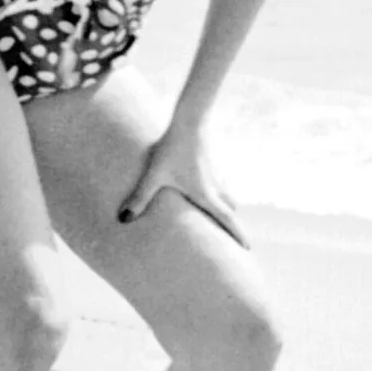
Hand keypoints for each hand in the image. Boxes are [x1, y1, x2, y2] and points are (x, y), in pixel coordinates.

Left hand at [116, 124, 248, 249]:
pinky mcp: (208, 164)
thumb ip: (140, 197)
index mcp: (205, 195)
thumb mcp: (154, 175)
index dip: (238, 235)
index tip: (248, 249)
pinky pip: (218, 184)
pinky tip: (205, 191)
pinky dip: (218, 194)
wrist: (188, 120)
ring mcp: (213, 174)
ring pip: (226, 196)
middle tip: (236, 241)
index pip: (226, 220)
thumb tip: (123, 219)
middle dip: (233, 226)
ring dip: (226, 209)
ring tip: (220, 219)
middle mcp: (213, 187)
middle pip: (230, 211)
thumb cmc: (172, 148)